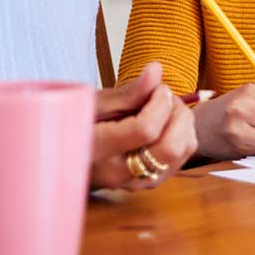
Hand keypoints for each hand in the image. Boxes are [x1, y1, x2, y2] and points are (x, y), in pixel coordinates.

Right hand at [90, 62, 197, 190]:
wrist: (71, 155)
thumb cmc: (80, 124)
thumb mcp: (95, 104)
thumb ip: (128, 92)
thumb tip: (156, 70)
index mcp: (97, 151)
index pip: (145, 130)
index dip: (160, 103)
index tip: (156, 88)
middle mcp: (118, 174)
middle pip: (171, 147)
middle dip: (178, 114)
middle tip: (165, 97)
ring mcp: (136, 183)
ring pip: (182, 151)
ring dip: (183, 123)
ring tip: (164, 108)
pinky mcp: (150, 184)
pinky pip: (183, 157)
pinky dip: (182, 135)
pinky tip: (165, 124)